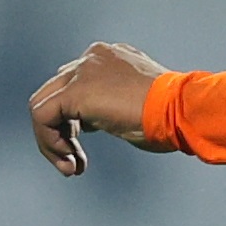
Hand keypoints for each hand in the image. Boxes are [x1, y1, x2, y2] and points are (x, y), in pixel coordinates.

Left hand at [29, 41, 166, 174]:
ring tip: (72, 167)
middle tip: (75, 164)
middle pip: (55, 95)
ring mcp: (82, 71)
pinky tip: (69, 160)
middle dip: (61, 134)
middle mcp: (92, 59)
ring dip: (52, 142)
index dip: (76, 124)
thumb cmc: (175, 115)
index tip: (87, 151)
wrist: (183, 109)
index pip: (76, 87)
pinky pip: (42, 116)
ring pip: (43, 105)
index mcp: (110, 58)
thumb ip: (117, 106)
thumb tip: (107, 121)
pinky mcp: (75, 91)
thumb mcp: (142, 105)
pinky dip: (49, 142)